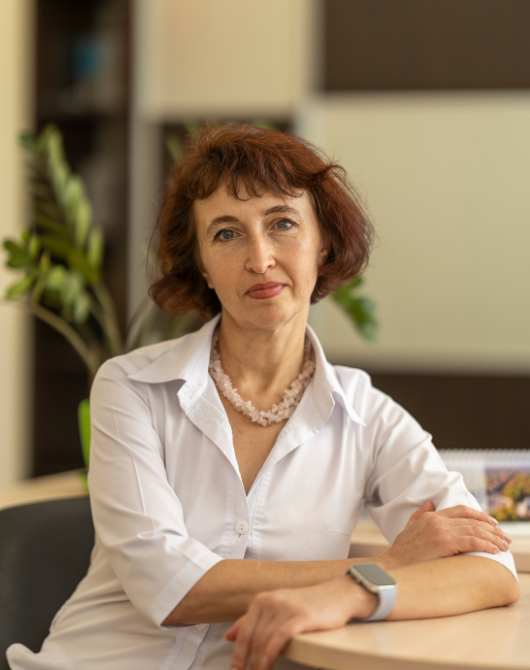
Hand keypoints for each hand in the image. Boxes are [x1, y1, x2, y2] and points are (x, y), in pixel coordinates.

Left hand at [225, 577, 375, 669]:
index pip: (243, 631)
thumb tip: (230, 635)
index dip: (237, 654)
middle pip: (251, 638)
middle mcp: (270, 601)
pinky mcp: (299, 616)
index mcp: (262, 599)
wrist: (338, 595)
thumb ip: (254, 620)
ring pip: (263, 642)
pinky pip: (277, 641)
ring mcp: (285, 608)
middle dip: (245, 662)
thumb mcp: (278, 608)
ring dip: (258, 664)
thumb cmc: (309, 604)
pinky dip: (269, 658)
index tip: (235, 669)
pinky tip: (268, 667)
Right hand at [379, 502, 511, 568]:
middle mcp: (437, 521)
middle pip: (472, 520)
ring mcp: (441, 532)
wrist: (393, 567)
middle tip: (503, 537)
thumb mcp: (409, 528)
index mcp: (430, 517)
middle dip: (491, 528)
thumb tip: (430, 503)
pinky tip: (493, 550)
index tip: (492, 523)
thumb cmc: (400, 553)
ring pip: (475, 530)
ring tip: (503, 545)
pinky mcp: (445, 544)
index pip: (460, 510)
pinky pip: (472, 541)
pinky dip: (485, 545)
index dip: (479, 515)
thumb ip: (420, 515)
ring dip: (492, 538)